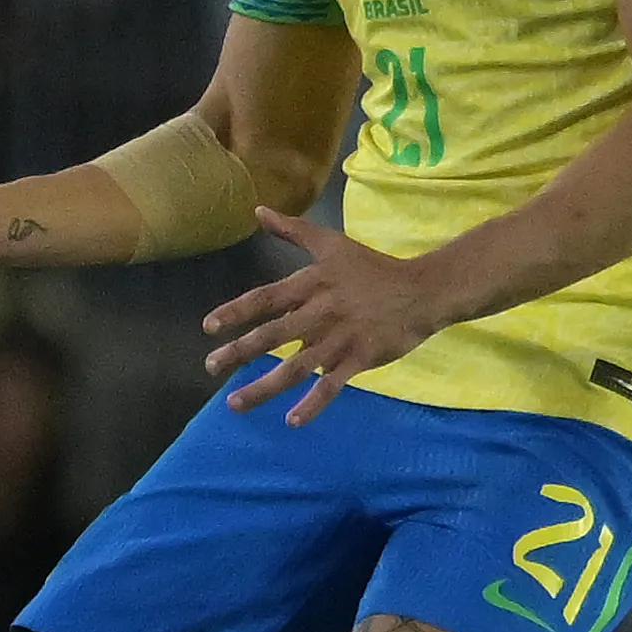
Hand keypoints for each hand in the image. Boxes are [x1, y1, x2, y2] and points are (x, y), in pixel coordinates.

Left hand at [201, 208, 454, 421]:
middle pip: (273, 335)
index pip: (265, 298)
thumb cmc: (372, 268)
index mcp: (311, 284)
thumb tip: (257, 210)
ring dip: (263, 388)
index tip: (209, 327)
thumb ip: (293, 230)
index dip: (236, 311)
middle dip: (239, 353)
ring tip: (234, 403)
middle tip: (210, 366)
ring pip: (296, 367)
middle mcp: (321, 312)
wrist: (423, 291)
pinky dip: (313, 404)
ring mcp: (340, 338)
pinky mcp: (359, 358)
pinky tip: (291, 421)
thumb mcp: (332, 244)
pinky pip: (332, 385)